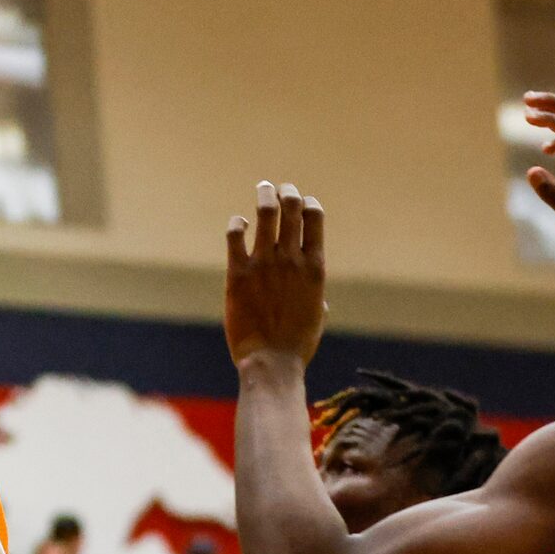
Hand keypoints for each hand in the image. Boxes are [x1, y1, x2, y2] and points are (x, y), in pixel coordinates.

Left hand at [224, 180, 326, 367]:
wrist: (271, 363)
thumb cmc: (297, 347)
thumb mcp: (317, 318)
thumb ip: (317, 297)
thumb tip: (318, 298)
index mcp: (314, 267)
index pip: (315, 217)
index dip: (309, 204)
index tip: (303, 203)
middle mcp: (291, 259)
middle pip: (292, 207)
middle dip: (287, 192)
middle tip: (279, 189)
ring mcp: (264, 264)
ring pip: (266, 212)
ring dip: (265, 196)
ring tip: (263, 190)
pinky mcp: (238, 274)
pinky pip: (236, 235)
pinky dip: (238, 223)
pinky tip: (239, 224)